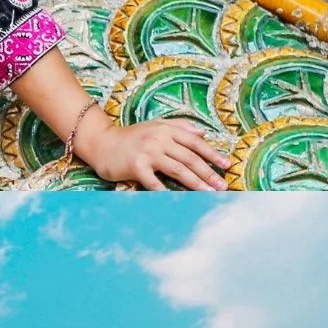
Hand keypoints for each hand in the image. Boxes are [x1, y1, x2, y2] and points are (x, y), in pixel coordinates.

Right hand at [76, 110, 231, 190]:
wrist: (101, 142)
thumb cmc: (130, 136)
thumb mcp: (155, 125)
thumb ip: (179, 127)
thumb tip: (203, 133)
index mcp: (166, 129)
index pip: (195, 142)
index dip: (212, 154)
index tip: (227, 166)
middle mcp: (159, 139)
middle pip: (190, 158)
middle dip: (209, 173)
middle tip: (223, 186)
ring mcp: (147, 152)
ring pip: (178, 169)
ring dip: (196, 183)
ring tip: (210, 194)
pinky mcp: (136, 166)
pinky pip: (156, 183)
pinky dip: (168, 193)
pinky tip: (180, 202)